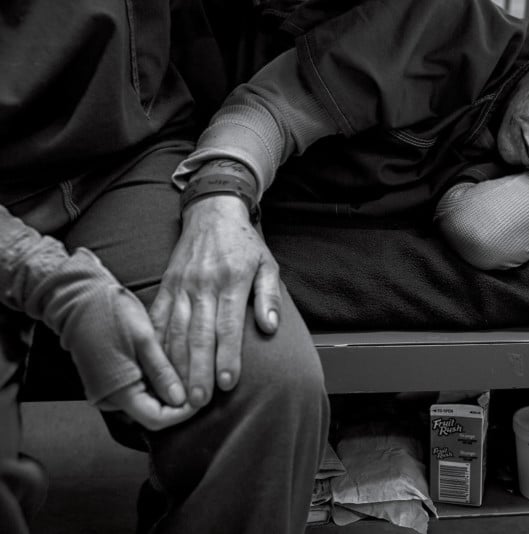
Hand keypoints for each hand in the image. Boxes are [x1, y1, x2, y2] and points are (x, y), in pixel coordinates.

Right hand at [97, 288, 195, 429]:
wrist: (79, 300)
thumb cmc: (109, 314)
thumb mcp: (144, 340)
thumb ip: (162, 372)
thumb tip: (182, 399)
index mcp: (119, 391)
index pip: (157, 419)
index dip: (182, 412)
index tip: (200, 397)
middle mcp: (110, 398)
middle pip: (152, 414)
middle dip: (177, 403)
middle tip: (196, 383)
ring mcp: (108, 391)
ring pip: (146, 403)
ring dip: (167, 393)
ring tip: (184, 373)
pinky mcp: (109, 381)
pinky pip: (137, 391)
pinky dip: (154, 384)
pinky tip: (166, 368)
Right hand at [149, 195, 280, 407]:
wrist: (213, 212)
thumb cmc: (245, 244)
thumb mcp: (267, 264)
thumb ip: (270, 296)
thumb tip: (271, 327)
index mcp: (231, 281)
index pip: (228, 325)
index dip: (227, 356)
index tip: (226, 383)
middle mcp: (203, 286)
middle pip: (199, 334)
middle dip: (198, 370)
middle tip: (198, 401)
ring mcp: (181, 286)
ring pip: (175, 331)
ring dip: (175, 365)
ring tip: (177, 394)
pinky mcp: (165, 285)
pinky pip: (157, 318)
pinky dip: (154, 344)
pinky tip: (153, 367)